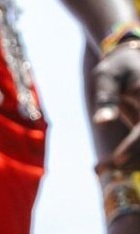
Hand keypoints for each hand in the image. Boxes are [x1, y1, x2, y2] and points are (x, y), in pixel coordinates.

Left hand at [93, 40, 139, 167]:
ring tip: (98, 168)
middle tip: (100, 167)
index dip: (134, 147)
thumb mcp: (108, 76)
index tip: (116, 160)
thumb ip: (106, 98)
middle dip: (129, 162)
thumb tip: (101, 122)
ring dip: (129, 166)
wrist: (132, 66)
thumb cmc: (118, 68)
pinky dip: (131, 163)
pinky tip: (104, 166)